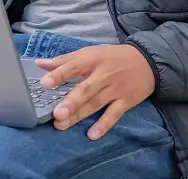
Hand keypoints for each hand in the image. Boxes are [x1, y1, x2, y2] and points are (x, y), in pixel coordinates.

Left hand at [35, 44, 155, 140]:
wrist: (147, 62)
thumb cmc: (113, 57)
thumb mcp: (90, 53)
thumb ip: (65, 60)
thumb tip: (40, 64)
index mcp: (93, 59)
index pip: (74, 66)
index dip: (59, 74)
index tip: (44, 83)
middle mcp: (104, 75)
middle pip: (86, 89)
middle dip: (71, 102)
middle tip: (56, 113)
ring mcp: (115, 89)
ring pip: (95, 104)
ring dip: (79, 115)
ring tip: (62, 124)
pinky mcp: (126, 101)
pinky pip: (114, 114)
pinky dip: (104, 125)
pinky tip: (92, 135)